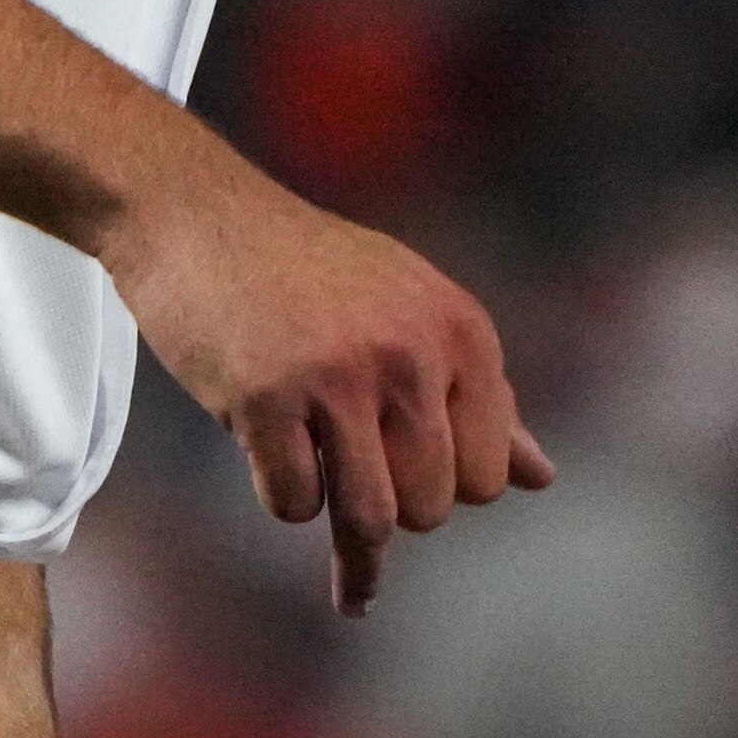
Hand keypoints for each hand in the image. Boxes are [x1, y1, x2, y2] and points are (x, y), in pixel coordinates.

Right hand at [102, 155, 549, 613]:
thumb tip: (541, 478)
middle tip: (346, 458)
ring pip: (371, 518)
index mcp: (460, 331)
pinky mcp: (266, 395)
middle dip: (388, 503)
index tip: (397, 452)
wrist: (196, 212)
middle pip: (430, 509)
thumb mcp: (410, 314)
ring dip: (340, 525)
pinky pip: (293, 503)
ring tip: (321, 496)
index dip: (441, 482)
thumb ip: (478, 398)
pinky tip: (263, 446)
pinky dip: (281, 493)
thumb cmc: (308, 272)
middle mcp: (411, 351)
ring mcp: (338, 374)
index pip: (486, 477)